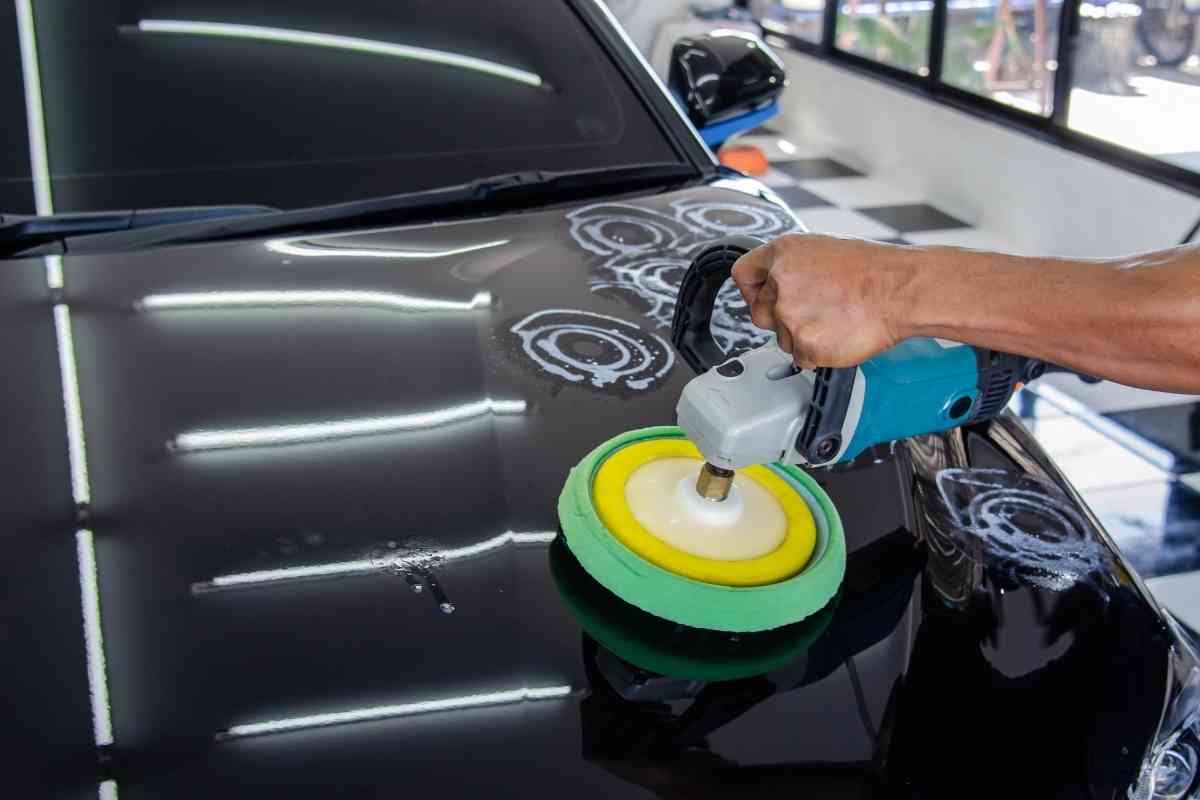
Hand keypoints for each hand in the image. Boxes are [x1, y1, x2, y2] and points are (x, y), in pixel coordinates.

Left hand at [731, 234, 912, 367]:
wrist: (901, 290)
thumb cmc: (873, 269)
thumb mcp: (823, 250)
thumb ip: (791, 267)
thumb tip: (775, 283)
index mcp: (783, 253)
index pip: (743, 274)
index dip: (752, 289)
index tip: (761, 296)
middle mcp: (780, 282)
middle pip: (759, 313)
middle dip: (780, 318)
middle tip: (813, 312)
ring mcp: (790, 315)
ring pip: (782, 338)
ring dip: (804, 335)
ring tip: (835, 318)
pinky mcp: (804, 344)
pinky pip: (801, 357)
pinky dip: (819, 352)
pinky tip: (839, 333)